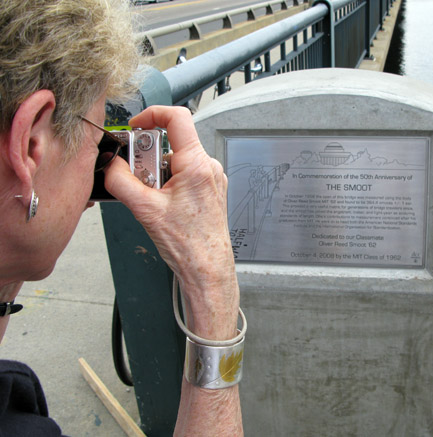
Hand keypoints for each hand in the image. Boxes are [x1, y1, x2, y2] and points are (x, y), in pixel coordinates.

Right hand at [104, 106, 238, 339]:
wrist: (207, 267)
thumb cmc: (188, 244)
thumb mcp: (145, 210)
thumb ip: (121, 180)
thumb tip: (111, 164)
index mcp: (197, 165)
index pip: (177, 117)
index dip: (152, 114)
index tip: (136, 126)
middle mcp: (209, 167)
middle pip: (172, 144)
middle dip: (148, 159)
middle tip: (138, 180)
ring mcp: (212, 179)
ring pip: (176, 161)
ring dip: (157, 174)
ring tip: (152, 199)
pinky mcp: (210, 189)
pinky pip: (185, 174)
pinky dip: (168, 183)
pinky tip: (163, 203)